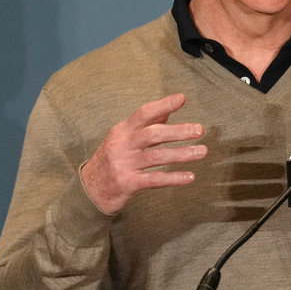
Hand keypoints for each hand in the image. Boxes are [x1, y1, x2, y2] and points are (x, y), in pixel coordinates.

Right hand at [81, 93, 206, 213]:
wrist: (89, 190)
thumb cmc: (111, 160)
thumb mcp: (123, 139)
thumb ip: (146, 125)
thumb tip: (168, 110)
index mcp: (122, 130)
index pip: (143, 113)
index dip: (163, 105)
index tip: (182, 99)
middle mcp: (122, 145)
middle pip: (152, 134)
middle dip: (178, 131)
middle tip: (200, 130)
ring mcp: (123, 165)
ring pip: (157, 157)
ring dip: (182, 154)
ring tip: (202, 151)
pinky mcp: (127, 184)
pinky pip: (154, 180)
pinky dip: (173, 178)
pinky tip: (190, 176)